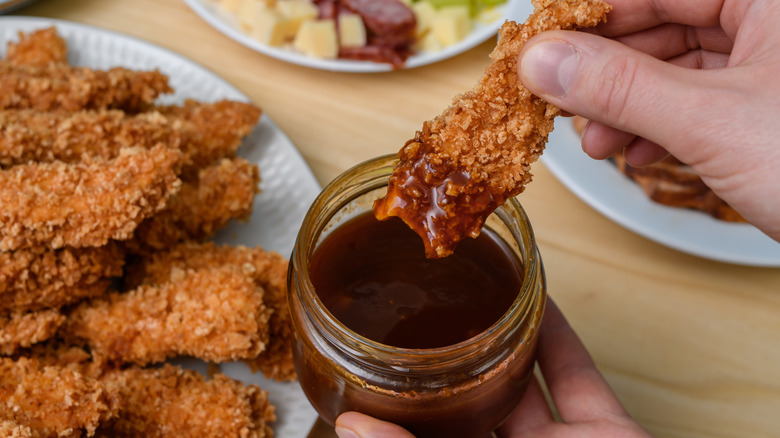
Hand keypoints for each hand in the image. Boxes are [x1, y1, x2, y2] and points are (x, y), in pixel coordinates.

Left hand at [334, 299, 651, 437]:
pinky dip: (558, 336)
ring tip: (475, 293)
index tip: (374, 360)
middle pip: (471, 405)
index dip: (401, 404)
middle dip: (449, 363)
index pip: (425, 436)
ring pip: (522, 383)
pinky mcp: (608, 434)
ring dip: (503, 338)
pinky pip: (577, 375)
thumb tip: (348, 427)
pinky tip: (538, 298)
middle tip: (420, 313)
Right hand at [517, 0, 779, 241]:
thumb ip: (617, 86)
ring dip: (626, 106)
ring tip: (597, 141)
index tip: (539, 43)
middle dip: (604, 70)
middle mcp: (770, 17)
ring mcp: (770, 60)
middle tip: (557, 99)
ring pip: (674, 66)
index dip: (587, 15)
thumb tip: (542, 61)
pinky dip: (659, 126)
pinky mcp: (765, 103)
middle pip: (660, 22)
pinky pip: (695, 99)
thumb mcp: (711, 122)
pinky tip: (637, 152)